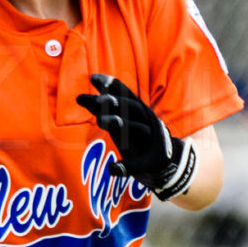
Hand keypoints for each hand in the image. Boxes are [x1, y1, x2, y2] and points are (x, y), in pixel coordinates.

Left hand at [76, 73, 197, 199]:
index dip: (111, 85)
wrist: (168, 163)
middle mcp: (146, 121)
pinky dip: (126, 166)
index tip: (94, 78)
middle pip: (130, 108)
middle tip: (97, 99)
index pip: (125, 94)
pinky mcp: (151, 160)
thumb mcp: (119, 122)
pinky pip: (139, 163)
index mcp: (137, 111)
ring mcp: (150, 140)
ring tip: (100, 120)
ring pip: (137, 129)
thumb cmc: (138, 138)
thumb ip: (102, 111)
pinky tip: (112, 169)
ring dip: (119, 124)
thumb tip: (79, 97)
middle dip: (114, 102)